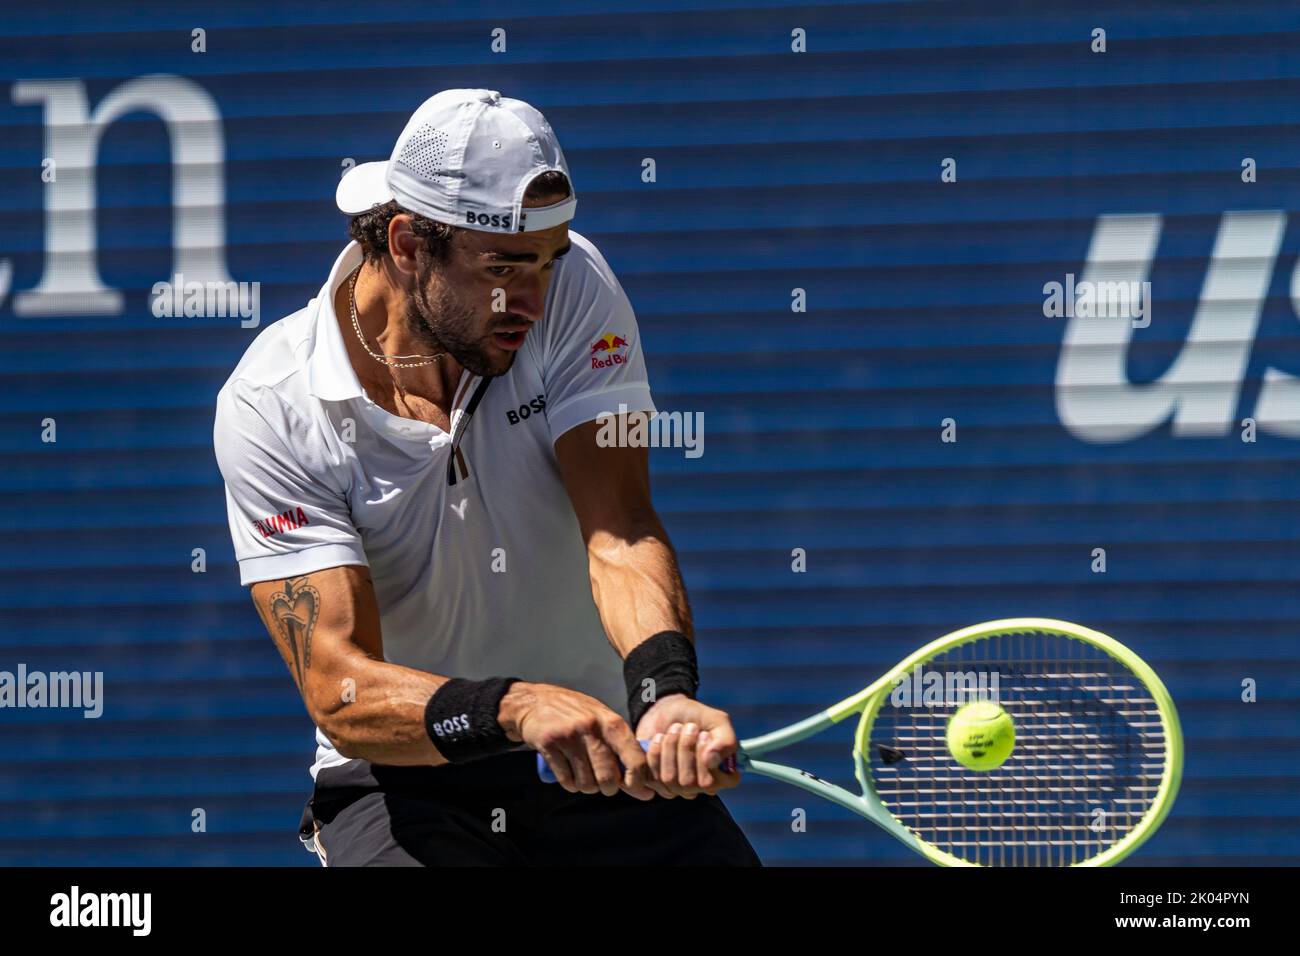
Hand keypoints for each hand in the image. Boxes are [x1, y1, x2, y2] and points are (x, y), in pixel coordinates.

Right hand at [500, 681, 654, 799]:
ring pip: (586, 783)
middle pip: (609, 777)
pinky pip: (566, 780)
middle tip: (603, 784)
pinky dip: (570, 785)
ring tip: (584, 776)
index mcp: (611, 722)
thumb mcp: (603, 720)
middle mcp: (592, 728)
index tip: (636, 788)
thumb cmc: (576, 714)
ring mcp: (569, 736)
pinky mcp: (549, 744)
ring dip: (586, 787)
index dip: (638, 781)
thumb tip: (646, 786)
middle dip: (608, 788)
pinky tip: (570, 776)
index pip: (634, 759)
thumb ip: (623, 748)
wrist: (535, 701)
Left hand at [634, 694, 740, 798]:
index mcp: (720, 774)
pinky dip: (656, 752)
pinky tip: (660, 737)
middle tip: (689, 726)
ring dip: (671, 747)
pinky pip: (653, 775)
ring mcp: (676, 787)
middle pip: (691, 782)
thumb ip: (725, 741)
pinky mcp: (656, 781)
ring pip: (671, 779)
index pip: (720, 783)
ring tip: (675, 728)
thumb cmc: (697, 717)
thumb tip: (710, 761)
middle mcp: (699, 786)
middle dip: (687, 748)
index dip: (710, 762)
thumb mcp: (719, 721)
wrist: (668, 709)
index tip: (705, 735)